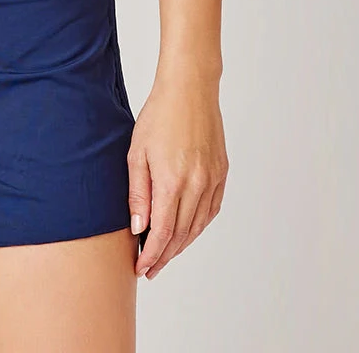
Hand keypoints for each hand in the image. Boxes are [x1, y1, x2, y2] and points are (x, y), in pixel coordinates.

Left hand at [127, 74, 227, 279]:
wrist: (190, 89)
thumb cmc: (158, 116)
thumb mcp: (137, 153)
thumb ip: (138, 194)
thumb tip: (138, 229)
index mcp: (172, 181)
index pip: (163, 233)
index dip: (151, 255)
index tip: (141, 268)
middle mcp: (197, 185)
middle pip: (181, 235)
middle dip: (164, 256)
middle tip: (150, 268)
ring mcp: (213, 179)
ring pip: (198, 226)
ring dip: (182, 245)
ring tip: (166, 254)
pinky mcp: (222, 173)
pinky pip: (211, 210)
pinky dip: (199, 226)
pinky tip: (188, 231)